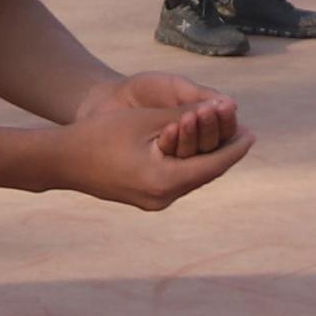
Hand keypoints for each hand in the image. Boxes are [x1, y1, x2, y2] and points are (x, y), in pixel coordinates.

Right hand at [47, 72, 249, 207]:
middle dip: (223, 152)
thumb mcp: (148, 121)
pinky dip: (188, 164)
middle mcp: (162, 198)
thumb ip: (183, 120)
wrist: (64, 161)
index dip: (233, 148)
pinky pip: (176, 180)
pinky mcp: (145, 198)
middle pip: (204, 174)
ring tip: (225, 140)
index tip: (252, 133)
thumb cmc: (102, 135)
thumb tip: (216, 113)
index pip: (211, 165)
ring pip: (191, 178)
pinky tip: (196, 151)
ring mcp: (153, 202)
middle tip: (244, 134)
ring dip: (206, 158)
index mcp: (165, 180)